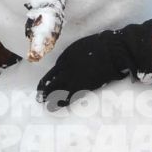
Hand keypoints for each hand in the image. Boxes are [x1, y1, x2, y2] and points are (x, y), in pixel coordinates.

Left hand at [37, 22, 151, 109]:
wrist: (112, 51)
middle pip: (50, 83)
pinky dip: (63, 102)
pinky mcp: (83, 87)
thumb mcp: (79, 47)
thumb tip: (67, 65)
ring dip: (49, 99)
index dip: (47, 80)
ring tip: (46, 105)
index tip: (45, 85)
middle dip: (43, 91)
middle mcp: (65, 69)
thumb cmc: (99, 46)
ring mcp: (74, 79)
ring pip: (56, 92)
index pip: (52, 72)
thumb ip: (71, 57)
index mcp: (64, 58)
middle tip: (39, 97)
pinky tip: (59, 105)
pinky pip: (70, 97)